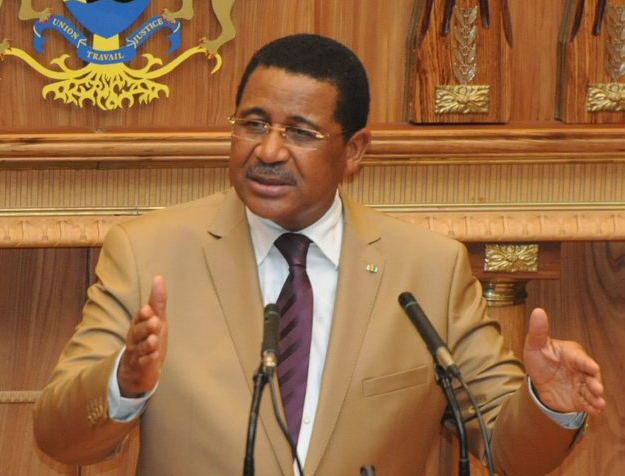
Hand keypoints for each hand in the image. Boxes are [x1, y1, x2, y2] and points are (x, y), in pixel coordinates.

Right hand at [118, 276, 167, 397]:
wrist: (137, 371)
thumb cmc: (148, 339)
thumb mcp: (155, 319)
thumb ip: (157, 301)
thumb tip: (159, 277)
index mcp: (138, 326)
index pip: (139, 319)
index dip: (143, 315)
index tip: (148, 309)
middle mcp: (135, 340)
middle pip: (137, 333)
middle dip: (145, 327)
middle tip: (154, 321)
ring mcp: (138, 355)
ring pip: (141, 349)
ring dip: (147, 344)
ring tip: (154, 339)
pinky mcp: (142, 369)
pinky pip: (144, 365)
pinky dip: (148, 361)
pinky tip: (154, 357)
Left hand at [523, 308, 605, 415]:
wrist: (537, 380)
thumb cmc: (539, 358)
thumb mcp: (534, 345)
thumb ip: (538, 331)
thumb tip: (538, 311)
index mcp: (572, 354)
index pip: (581, 358)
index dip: (586, 363)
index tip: (592, 368)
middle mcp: (580, 369)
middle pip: (590, 376)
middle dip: (595, 383)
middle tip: (597, 390)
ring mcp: (581, 384)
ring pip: (591, 391)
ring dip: (596, 397)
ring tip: (599, 404)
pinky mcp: (579, 398)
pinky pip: (586, 403)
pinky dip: (591, 407)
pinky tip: (594, 412)